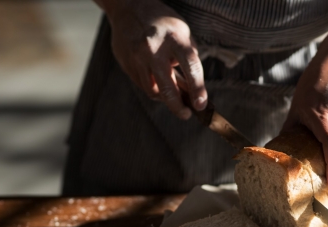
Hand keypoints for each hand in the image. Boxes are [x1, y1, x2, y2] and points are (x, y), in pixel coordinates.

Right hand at [105, 0, 206, 118]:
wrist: (128, 7)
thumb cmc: (164, 24)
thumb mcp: (183, 33)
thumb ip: (189, 60)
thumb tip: (192, 92)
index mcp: (173, 37)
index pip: (191, 66)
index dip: (198, 89)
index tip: (201, 105)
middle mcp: (153, 48)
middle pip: (167, 87)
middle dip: (178, 107)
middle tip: (187, 114)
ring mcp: (136, 57)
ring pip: (153, 90)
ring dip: (166, 98)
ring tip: (175, 98)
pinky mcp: (126, 63)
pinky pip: (142, 85)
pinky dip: (154, 88)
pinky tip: (159, 83)